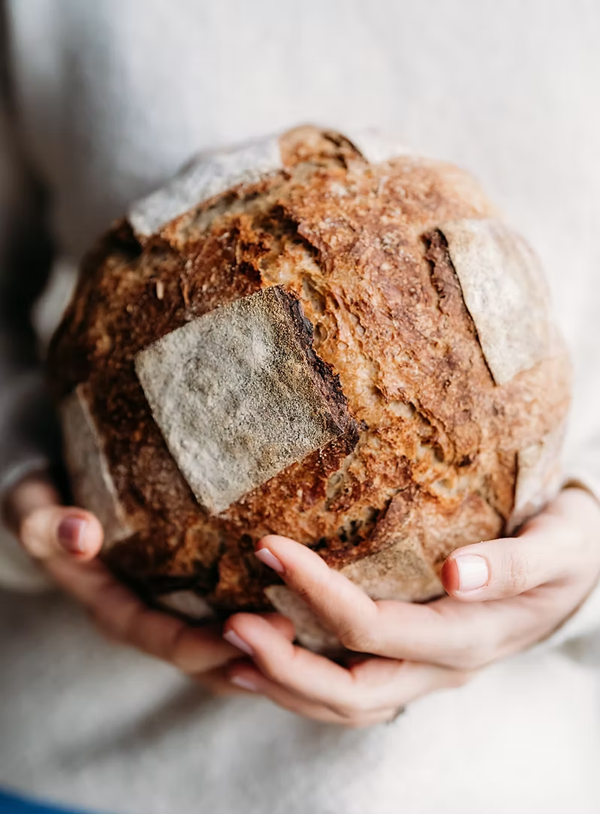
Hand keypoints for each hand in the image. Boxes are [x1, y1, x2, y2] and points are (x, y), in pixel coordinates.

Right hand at [3, 473, 293, 691]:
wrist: (57, 503)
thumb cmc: (46, 505)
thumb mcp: (32, 510)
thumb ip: (47, 525)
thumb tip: (81, 533)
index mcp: (113, 610)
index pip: (160, 639)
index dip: (199, 645)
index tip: (241, 635)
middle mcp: (149, 617)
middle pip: (203, 653)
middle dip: (248, 651)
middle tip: (297, 632)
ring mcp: (173, 608)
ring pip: (224, 643)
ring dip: (267, 643)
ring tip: (313, 629)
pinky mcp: (194, 591)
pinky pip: (231, 614)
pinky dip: (264, 617)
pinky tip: (305, 601)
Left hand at [223, 487, 599, 725]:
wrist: (580, 566)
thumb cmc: (570, 545)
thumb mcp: (562, 544)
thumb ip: (516, 563)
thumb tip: (459, 573)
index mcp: (471, 636)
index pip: (376, 628)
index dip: (318, 593)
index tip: (270, 547)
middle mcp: (443, 667)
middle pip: (351, 690)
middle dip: (284, 661)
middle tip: (230, 618)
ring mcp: (427, 672)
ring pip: (346, 705)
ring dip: (285, 682)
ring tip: (230, 646)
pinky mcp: (415, 662)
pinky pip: (353, 691)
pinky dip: (303, 682)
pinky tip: (262, 659)